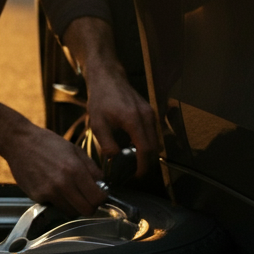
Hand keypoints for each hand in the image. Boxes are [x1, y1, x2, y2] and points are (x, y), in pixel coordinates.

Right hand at [1, 123, 106, 215]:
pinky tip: (53, 188)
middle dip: (90, 206)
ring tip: (70, 193)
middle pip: (86, 210)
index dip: (101, 198)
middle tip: (87, 198)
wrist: (19, 142)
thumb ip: (91, 168)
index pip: (97, 197)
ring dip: (74, 206)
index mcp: (75, 169)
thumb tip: (102, 184)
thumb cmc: (47, 143)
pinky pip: (55, 206)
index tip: (99, 195)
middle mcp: (63, 183)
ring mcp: (49, 192)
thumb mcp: (74, 149)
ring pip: (71, 212)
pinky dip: (57, 202)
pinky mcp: (37, 196)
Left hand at [62, 16, 158, 178]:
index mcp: (134, 120)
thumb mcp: (98, 123)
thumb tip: (115, 159)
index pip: (146, 150)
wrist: (108, 77)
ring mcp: (151, 113)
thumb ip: (107, 143)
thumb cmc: (101, 98)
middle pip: (155, 148)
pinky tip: (133, 147)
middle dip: (146, 163)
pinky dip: (147, 143)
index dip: (143, 166)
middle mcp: (147, 116)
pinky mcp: (150, 112)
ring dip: (147, 153)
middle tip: (134, 173)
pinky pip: (153, 133)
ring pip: (156, 141)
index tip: (137, 176)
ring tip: (132, 162)